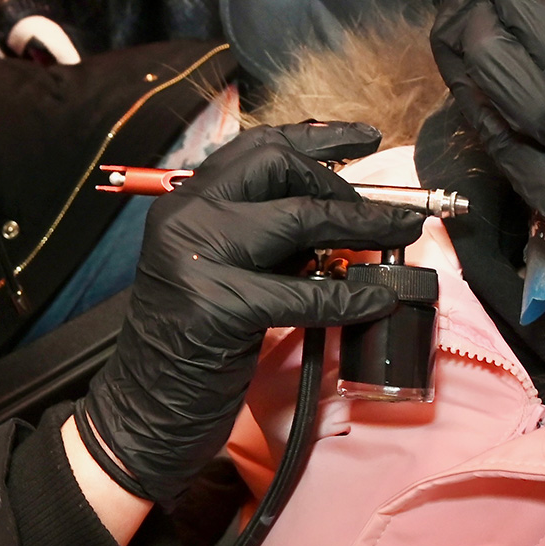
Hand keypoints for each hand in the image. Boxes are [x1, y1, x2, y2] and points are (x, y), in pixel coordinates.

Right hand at [78, 122, 423, 508]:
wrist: (143, 409)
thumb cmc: (191, 342)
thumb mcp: (222, 269)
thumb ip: (266, 236)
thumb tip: (342, 215)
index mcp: (185, 203)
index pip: (255, 145)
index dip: (316, 136)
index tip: (365, 138)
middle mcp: (185, 217)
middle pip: (277, 165)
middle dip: (340, 183)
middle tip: (381, 212)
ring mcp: (197, 259)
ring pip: (298, 218)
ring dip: (362, 223)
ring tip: (402, 234)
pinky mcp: (218, 308)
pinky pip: (304, 294)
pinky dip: (350, 298)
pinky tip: (378, 301)